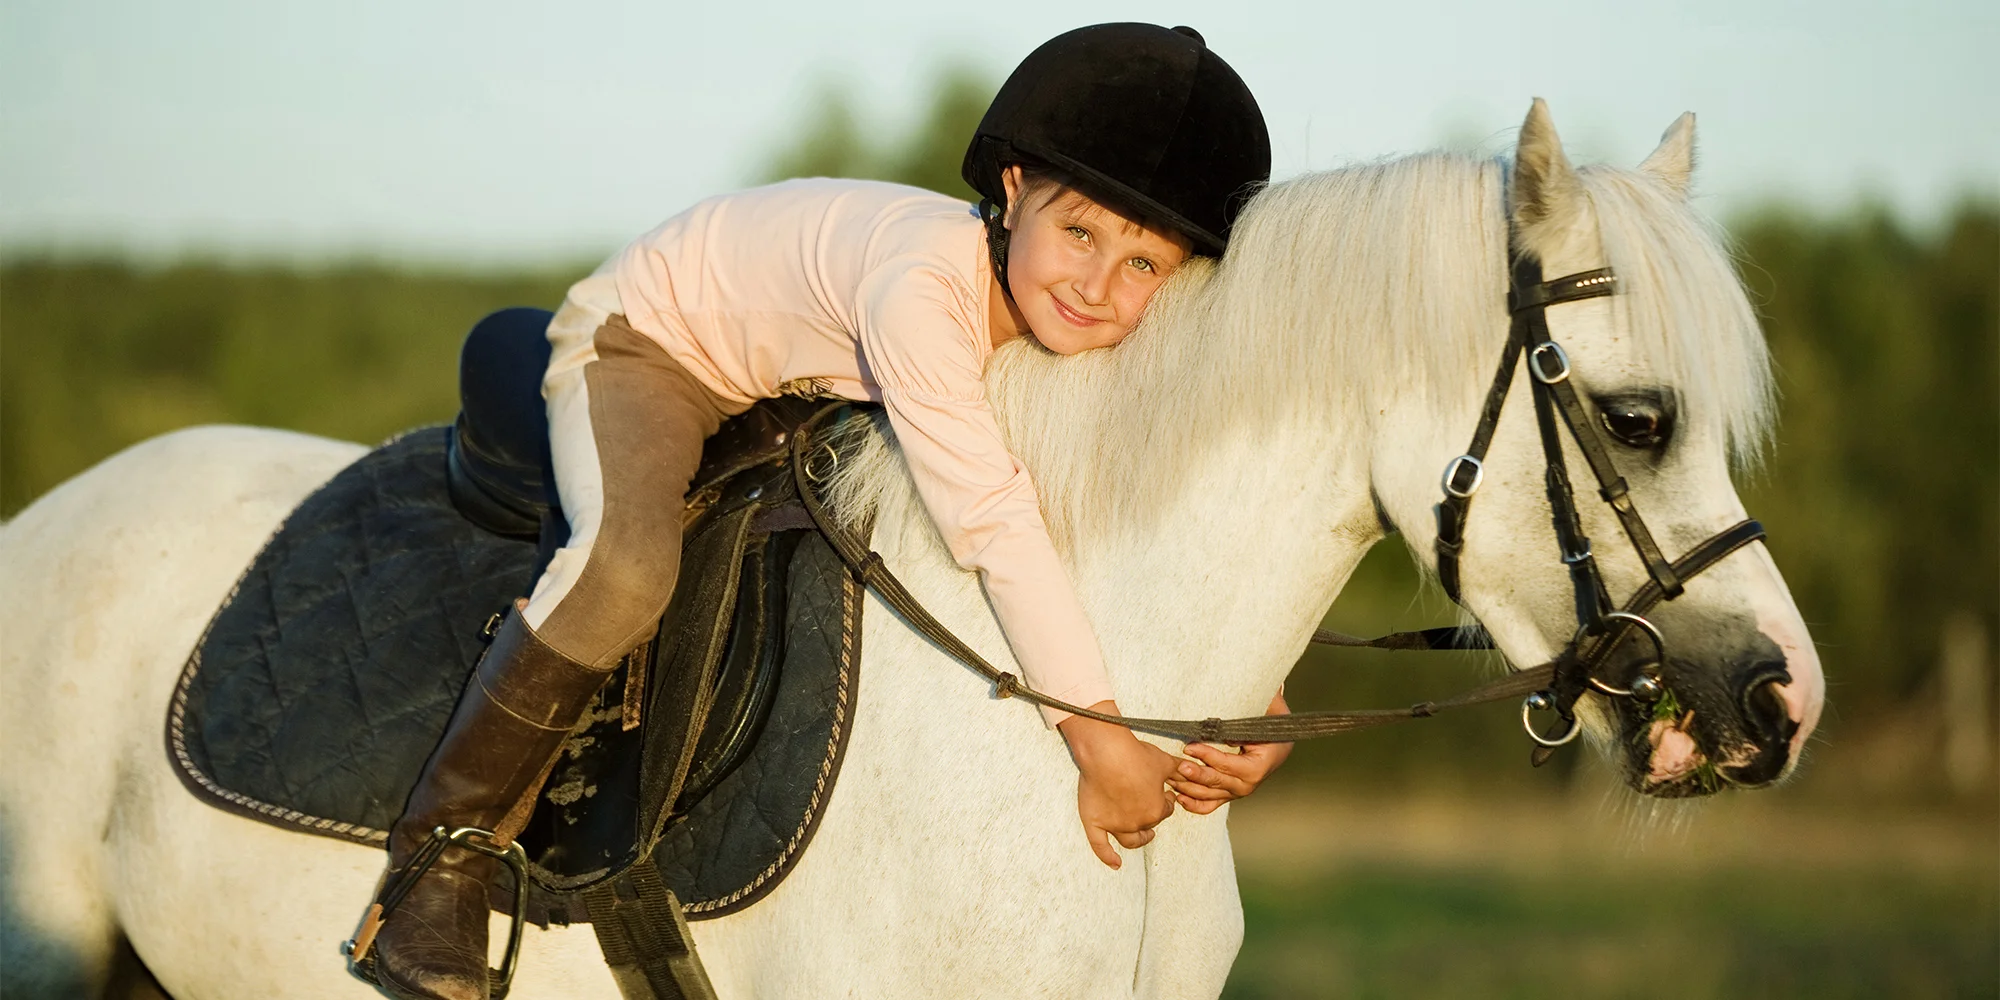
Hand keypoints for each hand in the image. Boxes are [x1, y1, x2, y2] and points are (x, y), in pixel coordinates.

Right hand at [1058, 701, 1180, 869]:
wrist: (1106, 752)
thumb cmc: (1136, 755)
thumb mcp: (1164, 762)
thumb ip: (1179, 770)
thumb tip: (1191, 769)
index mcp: (1156, 810)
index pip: (1167, 810)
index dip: (1168, 801)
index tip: (1166, 793)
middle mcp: (1137, 822)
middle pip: (1149, 824)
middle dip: (1153, 814)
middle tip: (1151, 802)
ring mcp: (1115, 825)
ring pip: (1130, 840)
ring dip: (1139, 840)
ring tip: (1144, 837)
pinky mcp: (1095, 823)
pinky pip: (1101, 846)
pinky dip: (1108, 857)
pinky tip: (1115, 863)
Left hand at [1168, 690, 1293, 814]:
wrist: (1277, 738)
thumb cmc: (1269, 721)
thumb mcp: (1266, 712)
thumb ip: (1249, 713)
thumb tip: (1224, 721)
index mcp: (1261, 764)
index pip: (1230, 764)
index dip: (1209, 756)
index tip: (1190, 747)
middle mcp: (1251, 782)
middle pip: (1219, 782)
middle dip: (1197, 774)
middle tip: (1178, 766)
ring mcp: (1239, 790)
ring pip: (1212, 795)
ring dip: (1191, 789)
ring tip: (1172, 779)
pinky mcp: (1230, 793)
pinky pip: (1211, 804)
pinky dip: (1195, 804)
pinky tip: (1180, 798)